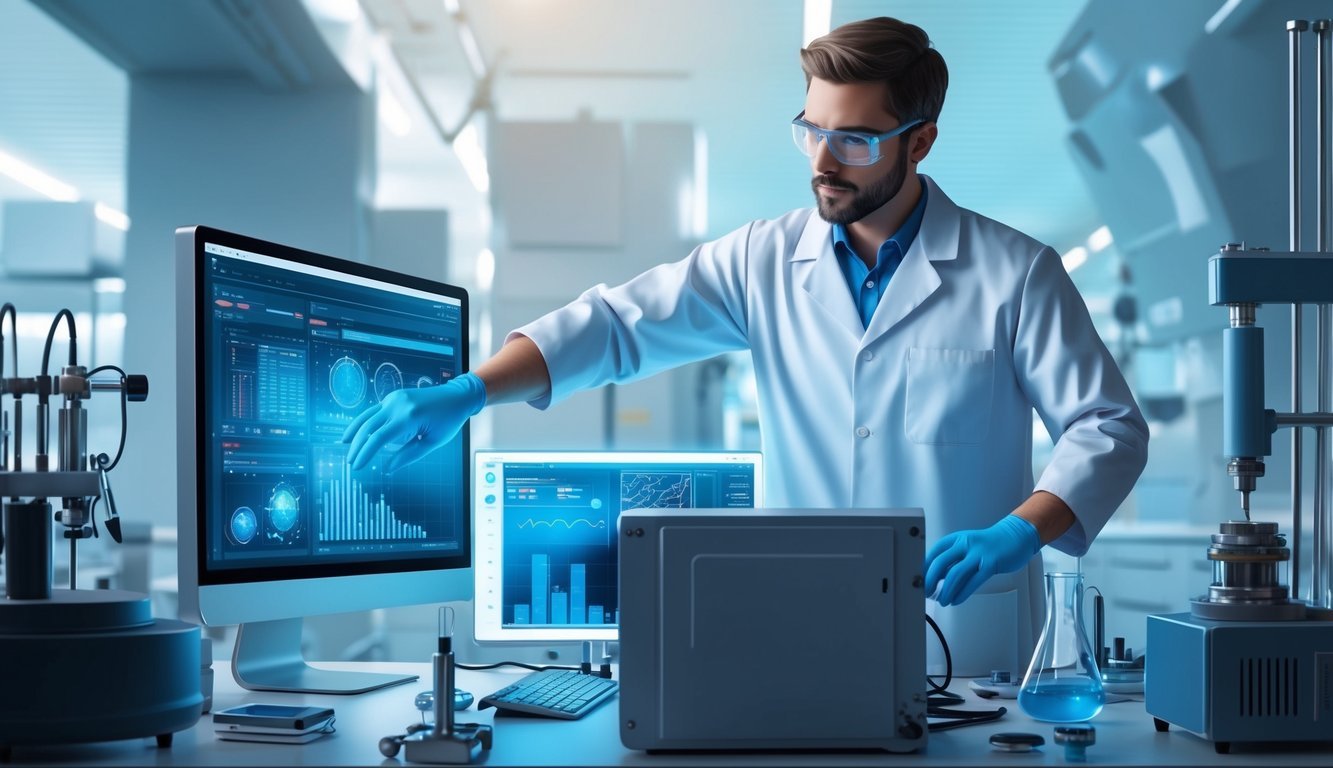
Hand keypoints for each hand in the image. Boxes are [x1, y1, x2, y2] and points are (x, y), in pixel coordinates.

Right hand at [342, 373, 486, 472]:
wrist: (457, 396)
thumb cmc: (449, 421)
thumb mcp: (432, 442)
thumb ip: (408, 455)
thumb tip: (387, 469)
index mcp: (408, 417)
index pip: (378, 438)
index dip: (365, 454)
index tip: (357, 468)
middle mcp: (397, 404)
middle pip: (368, 427)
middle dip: (357, 446)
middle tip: (351, 462)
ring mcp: (394, 398)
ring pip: (367, 416)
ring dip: (355, 431)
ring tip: (345, 444)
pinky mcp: (394, 396)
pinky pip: (375, 411)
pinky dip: (365, 422)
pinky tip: (358, 431)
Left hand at [923, 515, 1039, 605]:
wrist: (1015, 536)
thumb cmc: (990, 544)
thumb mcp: (967, 546)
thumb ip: (953, 560)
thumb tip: (937, 577)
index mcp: (956, 539)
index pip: (933, 553)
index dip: (924, 568)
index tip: (919, 581)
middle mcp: (965, 543)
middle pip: (940, 562)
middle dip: (930, 580)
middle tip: (927, 592)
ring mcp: (978, 553)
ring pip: (955, 573)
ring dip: (946, 590)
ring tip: (943, 600)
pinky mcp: (991, 563)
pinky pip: (973, 581)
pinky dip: (962, 593)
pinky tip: (956, 600)